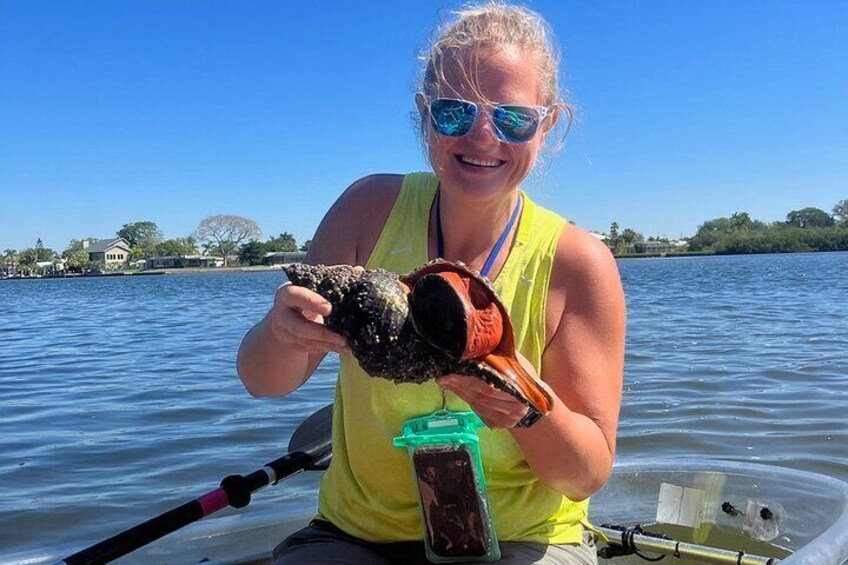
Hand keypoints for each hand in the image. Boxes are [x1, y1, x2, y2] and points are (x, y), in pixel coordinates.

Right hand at [269, 282, 350, 354]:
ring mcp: (284, 332)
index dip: (311, 301)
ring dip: (328, 344)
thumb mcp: (315, 285)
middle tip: (342, 337)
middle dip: (321, 333)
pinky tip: (343, 349)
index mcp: (286, 293)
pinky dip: (327, 348)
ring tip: (347, 345)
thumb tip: (358, 270)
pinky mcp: (291, 344)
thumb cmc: (306, 294)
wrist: (287, 314)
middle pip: (297, 327)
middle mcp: (281, 313)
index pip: (294, 295)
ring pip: (305, 341)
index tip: (329, 308)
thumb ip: (333, 277)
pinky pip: (310, 349)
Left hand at [438, 352, 552, 428]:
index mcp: (519, 391)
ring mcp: (505, 419)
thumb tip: (482, 341)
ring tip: (445, 380)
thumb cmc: (526, 377)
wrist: (537, 403)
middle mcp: (512, 408)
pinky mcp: (497, 424)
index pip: (487, 387)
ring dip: (459, 392)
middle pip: (479, 397)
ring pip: (476, 405)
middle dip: (459, 386)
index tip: (449, 374)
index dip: (467, 381)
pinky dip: (466, 399)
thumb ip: (501, 356)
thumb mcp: (518, 364)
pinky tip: (456, 389)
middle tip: (442, 377)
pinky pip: (478, 411)